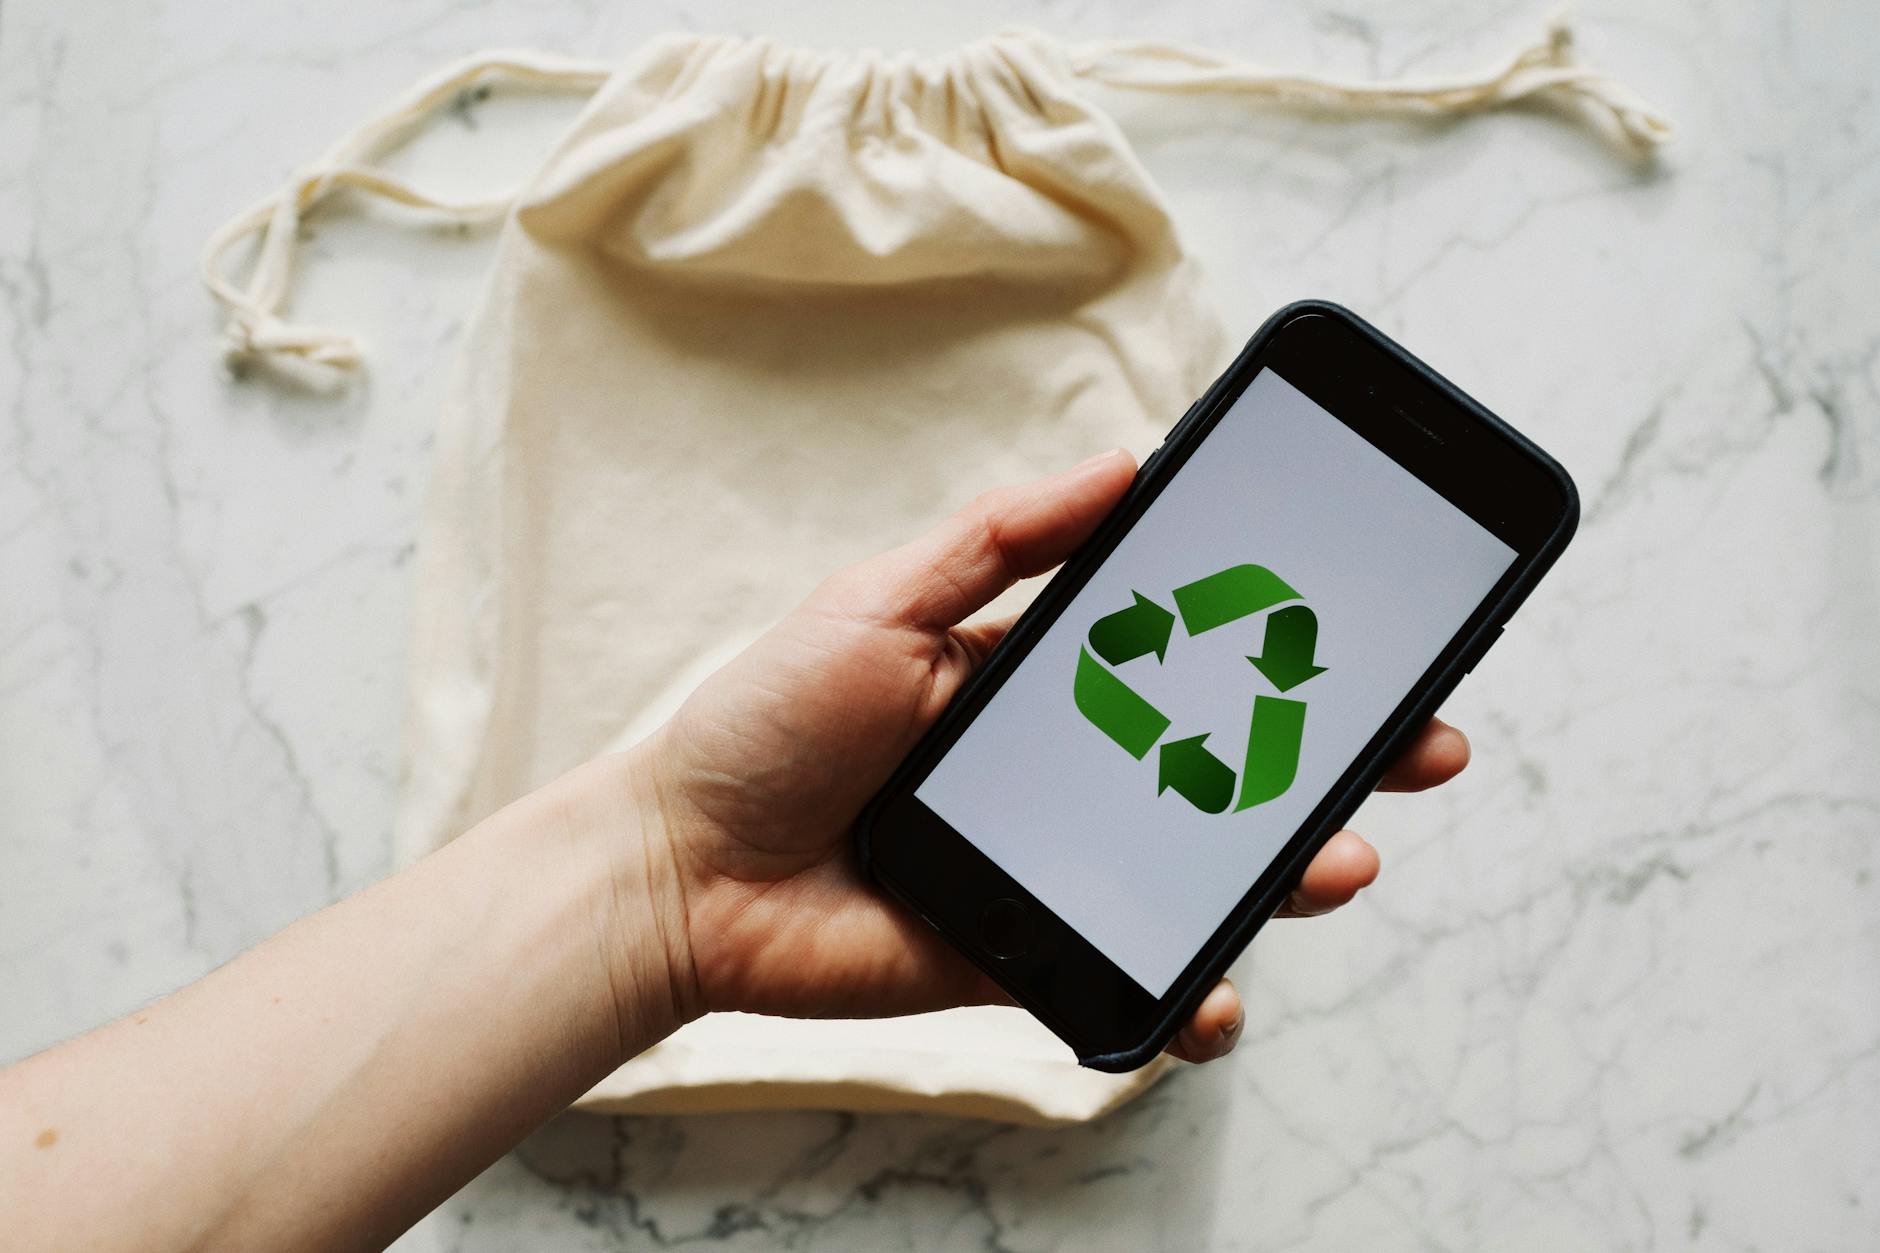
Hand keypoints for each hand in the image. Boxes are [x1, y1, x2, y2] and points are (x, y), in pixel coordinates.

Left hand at [630, 449, 1468, 1063]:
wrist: (677, 870)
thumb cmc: (765, 724)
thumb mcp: (881, 601)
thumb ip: (1003, 538)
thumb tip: (1128, 462)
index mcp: (1033, 677)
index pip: (1187, 657)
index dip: (1280, 649)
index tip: (1367, 633)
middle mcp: (1059, 769)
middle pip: (1222, 764)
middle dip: (1333, 759)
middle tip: (1421, 748)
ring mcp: (1049, 864)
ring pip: (1196, 871)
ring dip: (1287, 871)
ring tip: (1342, 861)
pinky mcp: (1021, 952)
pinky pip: (1125, 974)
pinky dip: (1183, 995)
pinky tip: (1219, 998)